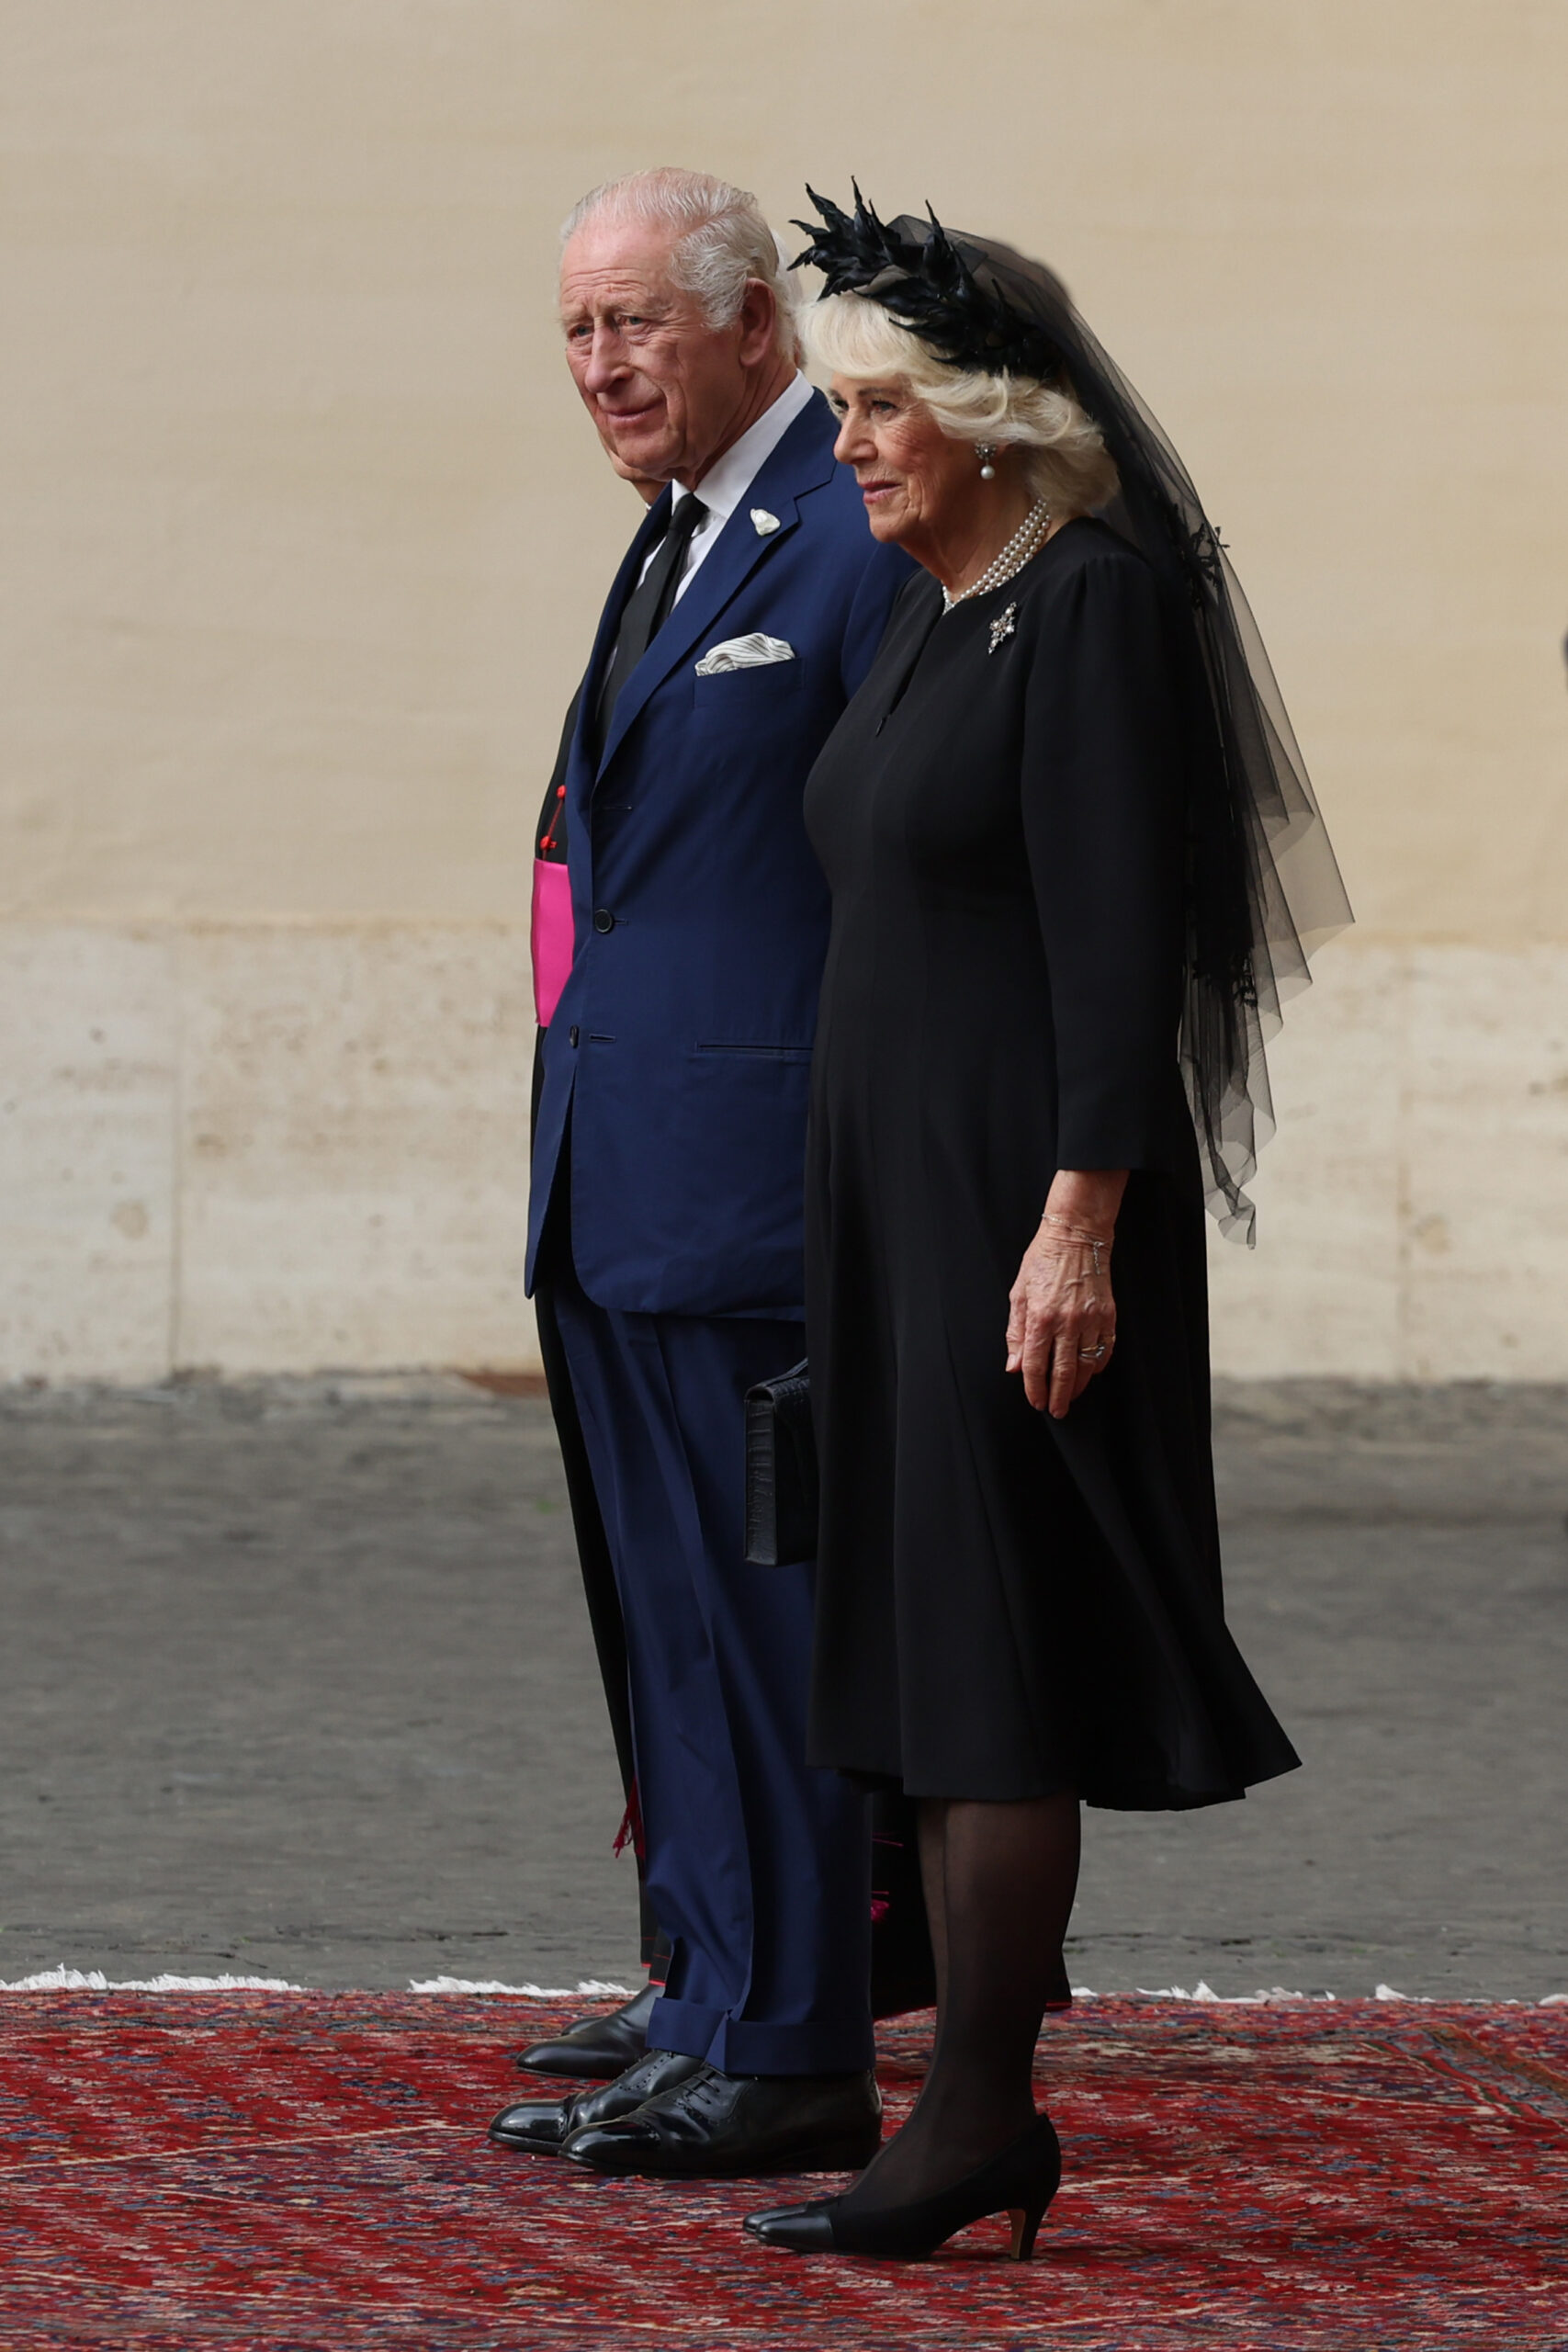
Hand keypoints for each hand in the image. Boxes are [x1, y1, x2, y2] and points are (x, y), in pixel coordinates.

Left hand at [1005, 1170, 1126, 1418]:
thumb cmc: (1043, 1261)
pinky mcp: (1108, 1315)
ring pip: (1087, 1365)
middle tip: (1057, 1411)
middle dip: (1059, 1397)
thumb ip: (1016, 1332)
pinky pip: (1105, 1349)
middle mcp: (1067, 1322)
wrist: (1077, 1236)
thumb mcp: (1019, 1293)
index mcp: (1040, 1317)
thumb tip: (1014, 1366)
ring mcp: (1091, 1319)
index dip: (1034, 1388)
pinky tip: (1091, 1373)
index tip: (1036, 1402)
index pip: (1035, 1365)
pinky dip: (1098, 1365)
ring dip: (1079, 1386)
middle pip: (1064, 1372)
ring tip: (1072, 1397)